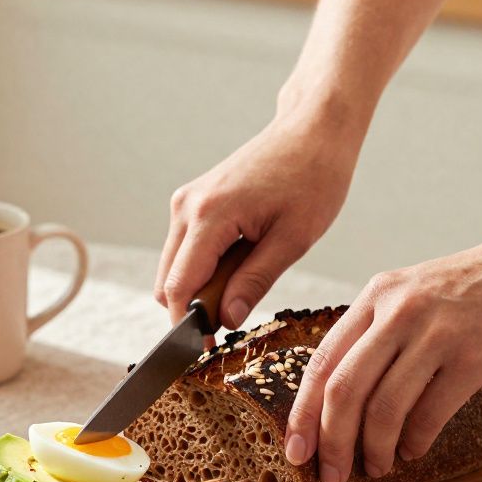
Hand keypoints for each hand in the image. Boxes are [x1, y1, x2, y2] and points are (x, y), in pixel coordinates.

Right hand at [155, 117, 358, 327]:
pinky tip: (242, 260)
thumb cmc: (312, 178)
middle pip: (169, 282)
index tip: (206, 350)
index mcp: (209, 216)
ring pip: (175, 267)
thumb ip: (254, 282)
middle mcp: (186, 207)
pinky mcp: (193, 202)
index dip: (187, 325)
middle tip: (239, 313)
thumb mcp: (293, 240)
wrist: (312, 131)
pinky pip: (186, 250)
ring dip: (203, 286)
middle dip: (196, 307)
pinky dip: (206, 267)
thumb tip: (225, 320)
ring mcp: (186, 202)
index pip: (179, 287)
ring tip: (248, 279)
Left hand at [285, 223, 481, 481]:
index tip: (295, 451)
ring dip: (374, 450)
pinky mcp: (476, 355)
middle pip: (342, 390)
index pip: (321, 363)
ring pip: (382, 408)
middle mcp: (399, 311)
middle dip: (330, 444)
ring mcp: (437, 332)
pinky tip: (414, 452)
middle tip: (331, 477)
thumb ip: (384, 331)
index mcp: (377, 295)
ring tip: (377, 469)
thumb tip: (351, 397)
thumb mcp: (420, 292)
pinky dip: (415, 442)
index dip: (302, 414)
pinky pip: (429, 413)